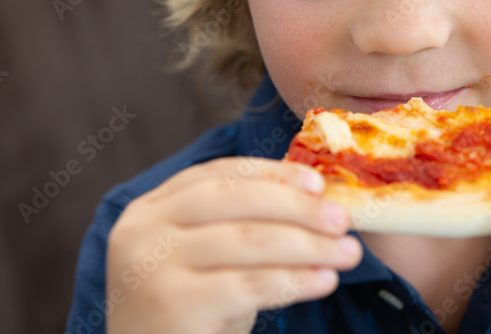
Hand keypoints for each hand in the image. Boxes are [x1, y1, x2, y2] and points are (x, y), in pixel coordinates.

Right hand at [105, 157, 361, 333]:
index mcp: (149, 209)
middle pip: (235, 200)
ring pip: (249, 240)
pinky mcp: (173, 304)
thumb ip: (238, 225)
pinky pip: (250, 284)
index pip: (217, 174)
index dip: (272, 173)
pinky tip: (324, 281)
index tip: (318, 182)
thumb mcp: (205, 261)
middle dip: (297, 207)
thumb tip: (315, 199)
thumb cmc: (189, 317)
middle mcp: (143, 230)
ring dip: (308, 245)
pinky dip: (295, 280)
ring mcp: (153, 266)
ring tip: (347, 253)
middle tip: (342, 219)